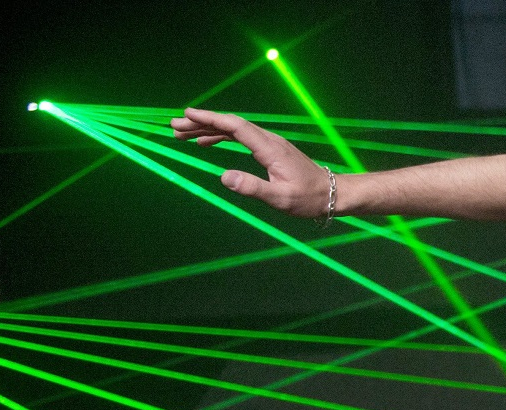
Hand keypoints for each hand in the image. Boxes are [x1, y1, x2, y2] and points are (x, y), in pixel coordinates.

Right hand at [169, 107, 329, 218]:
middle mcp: (269, 140)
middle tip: (174, 126)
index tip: (187, 115)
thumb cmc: (307, 198)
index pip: (235, 127)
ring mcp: (270, 143)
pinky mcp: (270, 149)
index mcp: (269, 148)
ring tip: (182, 134)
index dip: (210, 119)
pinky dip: (221, 136)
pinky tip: (207, 143)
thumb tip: (223, 176)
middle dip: (201, 123)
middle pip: (230, 124)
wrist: (332, 194)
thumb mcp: (279, 198)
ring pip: (234, 130)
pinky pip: (241, 137)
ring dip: (208, 129)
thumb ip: (252, 188)